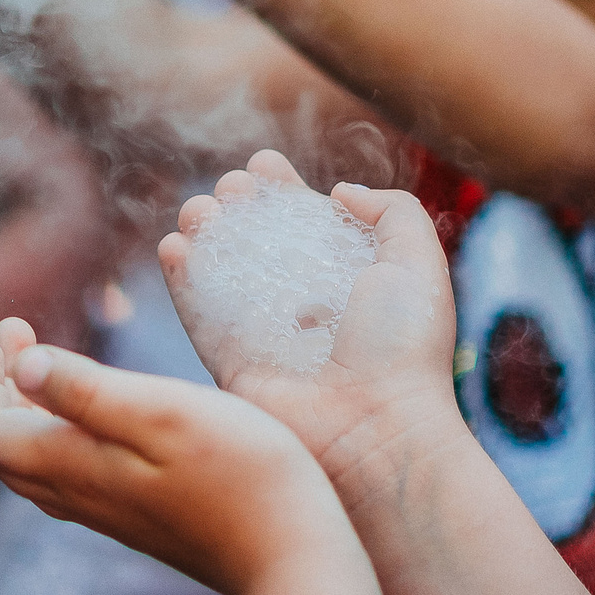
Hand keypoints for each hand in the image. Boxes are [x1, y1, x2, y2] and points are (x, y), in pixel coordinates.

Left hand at [0, 317, 346, 594]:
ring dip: (25, 409)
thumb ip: (87, 391)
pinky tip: (90, 413)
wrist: (294, 557)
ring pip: (37, 464)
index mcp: (75, 468)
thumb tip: (21, 366)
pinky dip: (57, 433)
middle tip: (8, 333)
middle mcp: (83, 498)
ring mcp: (112, 515)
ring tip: (39, 360)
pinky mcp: (142, 520)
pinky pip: (70, 477)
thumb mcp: (162, 413)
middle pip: (6, 449)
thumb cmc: (240, 472)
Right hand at [159, 150, 467, 491]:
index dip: (280, 188)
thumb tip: (338, 192)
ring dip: (202, 229)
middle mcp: (299, 301)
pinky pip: (195, 311)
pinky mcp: (227, 359)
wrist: (375, 430)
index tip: (265, 164)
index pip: (303, 220)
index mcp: (344, 277)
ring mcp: (260, 329)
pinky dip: (180, 276)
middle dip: (236, 202)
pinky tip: (175, 245)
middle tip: (232, 189)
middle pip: (254, 236)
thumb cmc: (403, 349)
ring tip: (200, 211)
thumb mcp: (419, 264)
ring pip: (217, 267)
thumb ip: (394, 210)